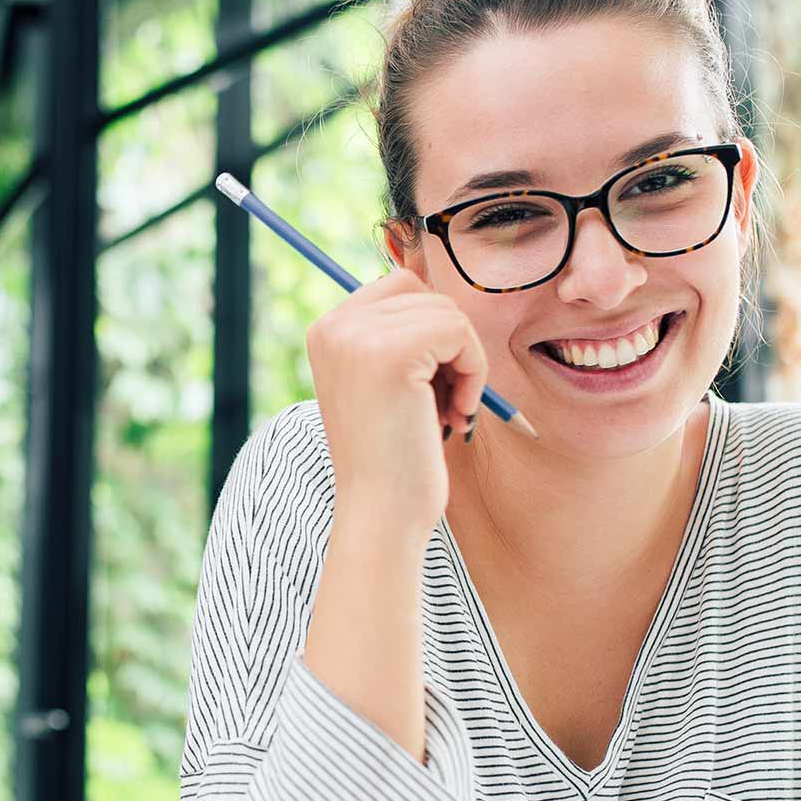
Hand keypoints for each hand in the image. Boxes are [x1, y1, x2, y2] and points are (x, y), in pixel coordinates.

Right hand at [304, 268, 488, 533]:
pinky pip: (460, 331)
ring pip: (447, 311)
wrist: (380, 514)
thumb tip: (439, 289)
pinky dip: (474, 372)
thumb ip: (400, 336)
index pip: (399, 287)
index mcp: (326, 330)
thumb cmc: (393, 457)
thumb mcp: (386, 383)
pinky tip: (454, 413)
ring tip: (447, 411)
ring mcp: (358, 336)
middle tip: (444, 401)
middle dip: (449, 345)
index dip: (431, 332)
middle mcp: (334, 325)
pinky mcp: (391, 351)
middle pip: (424, 292)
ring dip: (465, 362)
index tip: (428, 386)